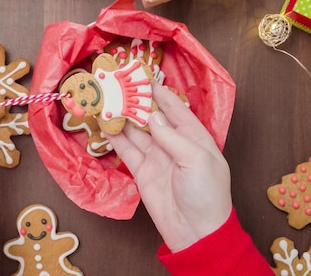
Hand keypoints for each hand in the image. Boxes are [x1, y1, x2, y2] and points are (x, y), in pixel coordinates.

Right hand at [106, 82, 231, 251]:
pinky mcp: (141, 171)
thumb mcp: (196, 159)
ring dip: (123, 117)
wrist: (196, 232)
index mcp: (194, 137)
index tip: (145, 78)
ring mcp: (156, 157)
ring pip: (136, 132)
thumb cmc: (206, 193)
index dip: (161, 94)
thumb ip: (172, 136)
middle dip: (137, 102)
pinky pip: (127, 150)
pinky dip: (115, 138)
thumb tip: (152, 116)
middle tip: (119, 86)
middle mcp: (174, 144)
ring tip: (107, 101)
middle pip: (152, 118)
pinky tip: (104, 125)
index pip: (176, 110)